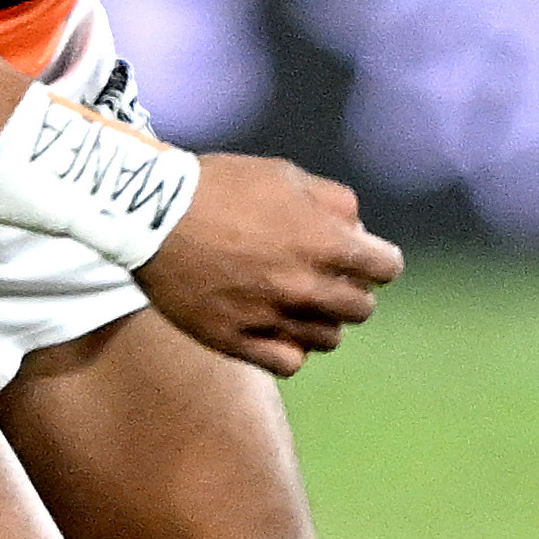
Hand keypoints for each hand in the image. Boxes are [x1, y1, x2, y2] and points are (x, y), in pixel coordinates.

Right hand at [143, 155, 400, 377]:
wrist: (151, 212)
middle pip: (361, 309)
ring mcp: (269, 316)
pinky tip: (279, 329)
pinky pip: (288, 362)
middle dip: (353, 291)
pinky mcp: (234, 339)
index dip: (379, 260)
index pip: (387, 268)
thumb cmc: (221, 187)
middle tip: (330, 279)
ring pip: (328, 339)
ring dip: (324, 321)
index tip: (364, 258)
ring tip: (301, 304)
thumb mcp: (286, 175)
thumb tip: (359, 229)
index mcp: (324, 243)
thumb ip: (334, 202)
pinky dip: (291, 349)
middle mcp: (303, 286)